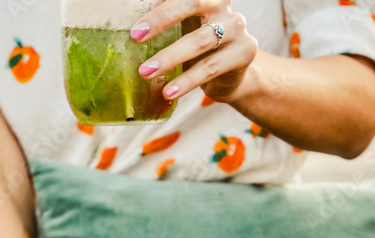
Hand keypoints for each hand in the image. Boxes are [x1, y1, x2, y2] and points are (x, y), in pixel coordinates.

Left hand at [131, 0, 257, 103]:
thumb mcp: (180, 27)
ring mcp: (237, 26)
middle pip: (193, 2)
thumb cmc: (197, 45)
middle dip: (161, 19)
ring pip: (200, 41)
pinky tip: (169, 91)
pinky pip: (211, 67)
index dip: (161, 4)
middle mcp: (223, 3)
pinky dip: (187, 81)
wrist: (230, 73)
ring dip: (170, 57)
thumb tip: (130, 25)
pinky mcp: (244, 52)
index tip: (137, 19)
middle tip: (136, 36)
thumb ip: (164, 18)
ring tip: (146, 72)